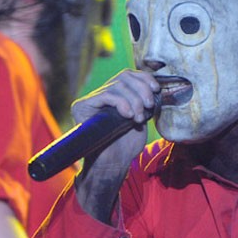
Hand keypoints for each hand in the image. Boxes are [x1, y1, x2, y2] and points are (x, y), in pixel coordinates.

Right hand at [71, 69, 158, 222]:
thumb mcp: (141, 116)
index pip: (128, 75)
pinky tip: (128, 116)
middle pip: (124, 77)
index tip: (156, 89)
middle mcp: (100, 95)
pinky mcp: (82, 107)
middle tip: (148, 106)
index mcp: (114, 95)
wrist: (113, 163)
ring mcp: (90, 100)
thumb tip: (154, 84)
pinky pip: (106, 96)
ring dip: (134, 100)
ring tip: (138, 118)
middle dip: (141, 90)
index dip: (144, 78)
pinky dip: (121, 103)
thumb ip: (144, 99)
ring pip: (117, 85)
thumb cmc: (127, 144)